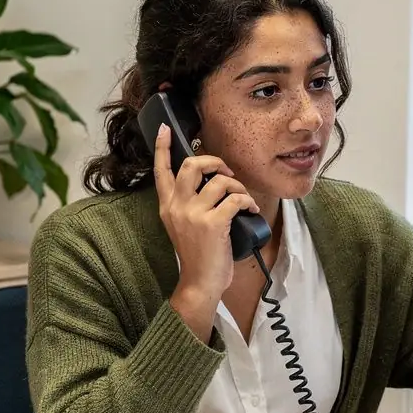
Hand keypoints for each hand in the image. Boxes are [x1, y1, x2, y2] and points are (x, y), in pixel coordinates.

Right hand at [154, 124, 259, 338]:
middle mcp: (177, 207)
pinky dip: (248, 201)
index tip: (165, 129)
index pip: (161, 171)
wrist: (200, 283)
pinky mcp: (212, 223)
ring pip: (219, 181)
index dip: (163, 148)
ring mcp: (193, 214)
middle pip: (192, 165)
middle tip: (227, 172)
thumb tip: (211, 183)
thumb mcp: (184, 227)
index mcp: (167, 207)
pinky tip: (251, 210)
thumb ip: (189, 206)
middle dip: (214, 161)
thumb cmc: (198, 256)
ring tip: (244, 199)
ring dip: (238, 186)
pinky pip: (235, 199)